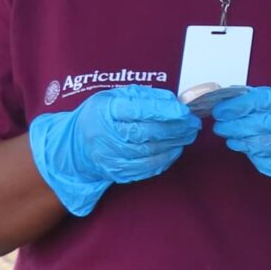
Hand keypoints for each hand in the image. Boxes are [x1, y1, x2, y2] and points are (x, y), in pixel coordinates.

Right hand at [26, 86, 200, 217]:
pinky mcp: (117, 172)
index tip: (184, 111)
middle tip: (193, 124)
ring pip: (149, 152)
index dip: (164, 111)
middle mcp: (104, 135)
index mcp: (104, 110)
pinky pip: (147, 168)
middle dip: (175, 128)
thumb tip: (174, 102)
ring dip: (174, 144)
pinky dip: (166, 159)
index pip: (137, 110)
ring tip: (189, 135)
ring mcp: (109, 157)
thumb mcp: (116, 96)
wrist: (76, 145)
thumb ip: (145, 97)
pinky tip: (176, 149)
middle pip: (146, 133)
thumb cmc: (101, 116)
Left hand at [211, 86, 270, 220]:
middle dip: (235, 126)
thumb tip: (235, 102)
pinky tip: (250, 152)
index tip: (221, 109)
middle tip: (220, 126)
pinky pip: (269, 163)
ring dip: (241, 143)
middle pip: (260, 124)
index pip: (264, 100)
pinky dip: (255, 158)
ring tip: (231, 139)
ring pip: (262, 145)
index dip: (239, 105)